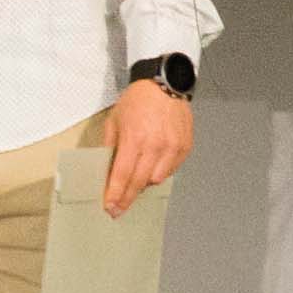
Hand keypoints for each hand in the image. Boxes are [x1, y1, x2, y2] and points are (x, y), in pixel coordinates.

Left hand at [100, 80, 192, 217]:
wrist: (165, 83)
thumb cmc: (138, 99)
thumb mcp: (115, 121)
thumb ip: (111, 147)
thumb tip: (108, 171)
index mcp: (135, 138)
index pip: (123, 175)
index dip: (115, 194)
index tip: (110, 208)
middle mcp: (156, 145)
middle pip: (140, 183)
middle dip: (127, 198)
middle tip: (118, 209)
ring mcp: (173, 147)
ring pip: (157, 179)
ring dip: (145, 182)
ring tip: (138, 177)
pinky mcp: (185, 146)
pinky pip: (171, 170)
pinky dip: (161, 171)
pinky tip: (153, 164)